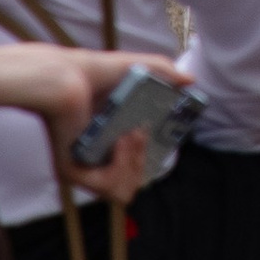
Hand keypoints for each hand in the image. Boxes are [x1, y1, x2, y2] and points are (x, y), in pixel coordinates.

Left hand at [0, 45, 185, 204]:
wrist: (69, 76)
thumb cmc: (98, 71)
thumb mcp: (141, 68)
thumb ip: (167, 73)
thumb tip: (191, 81)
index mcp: (107, 142)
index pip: (134, 170)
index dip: (150, 160)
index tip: (159, 141)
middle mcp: (94, 159)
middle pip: (132, 184)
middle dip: (144, 161)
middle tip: (140, 132)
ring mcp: (83, 168)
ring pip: (123, 191)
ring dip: (135, 162)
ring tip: (130, 134)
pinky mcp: (72, 173)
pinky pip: (107, 187)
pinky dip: (121, 165)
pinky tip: (119, 140)